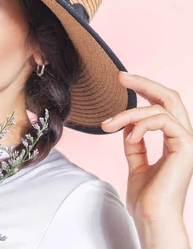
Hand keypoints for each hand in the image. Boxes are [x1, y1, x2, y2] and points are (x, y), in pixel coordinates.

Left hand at [101, 71, 192, 222]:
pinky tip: (127, 136)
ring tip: (108, 124)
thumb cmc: (146, 196)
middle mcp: (184, 137)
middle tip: (120, 76)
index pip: (163, 105)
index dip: (144, 89)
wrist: (152, 216)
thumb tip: (126, 124)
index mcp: (175, 140)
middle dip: (144, 83)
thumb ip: (135, 142)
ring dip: (129, 113)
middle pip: (170, 97)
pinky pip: (162, 121)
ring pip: (161, 108)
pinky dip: (140, 125)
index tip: (121, 80)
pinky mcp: (186, 147)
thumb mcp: (136, 161)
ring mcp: (188, 141)